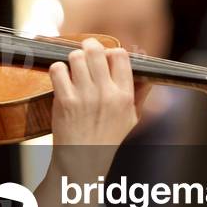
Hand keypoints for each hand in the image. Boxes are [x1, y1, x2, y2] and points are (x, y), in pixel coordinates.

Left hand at [48, 38, 151, 175]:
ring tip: (72, 68)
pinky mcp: (65, 101)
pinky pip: (57, 70)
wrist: (82, 160)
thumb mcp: (132, 118)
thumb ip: (141, 93)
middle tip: (84, 52)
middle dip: (89, 47)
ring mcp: (84, 96)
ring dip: (72, 58)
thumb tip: (148, 73)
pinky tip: (61, 78)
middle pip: (96, 51)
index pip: (120, 56)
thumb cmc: (106, 138)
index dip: (110, 51)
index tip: (104, 57)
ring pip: (76, 57)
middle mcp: (106, 94)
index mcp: (124, 95)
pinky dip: (57, 70)